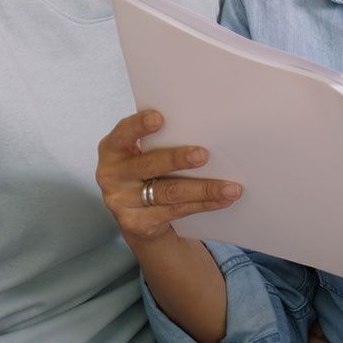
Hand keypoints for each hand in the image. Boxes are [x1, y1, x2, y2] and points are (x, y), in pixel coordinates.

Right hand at [96, 110, 241, 246]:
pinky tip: (222, 200)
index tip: (160, 118)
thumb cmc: (149, 172)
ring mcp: (121, 202)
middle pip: (148, 165)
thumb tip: (204, 131)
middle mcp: (111, 175)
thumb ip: (162, 142)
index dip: (139, 126)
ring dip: (203, 189)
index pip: (123, 134)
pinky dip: (203, 204)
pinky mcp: (136, 223)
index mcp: (112, 149)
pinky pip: (176, 211)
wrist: (138, 217)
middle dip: (177, 159)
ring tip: (230, 187)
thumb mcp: (145, 154)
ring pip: (168, 192)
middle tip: (203, 155)